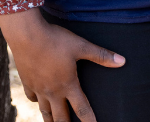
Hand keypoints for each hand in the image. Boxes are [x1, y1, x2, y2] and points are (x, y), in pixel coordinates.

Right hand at [0, 8, 124, 121]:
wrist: (27, 36)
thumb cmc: (56, 40)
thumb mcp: (81, 46)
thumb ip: (101, 55)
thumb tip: (122, 61)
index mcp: (68, 84)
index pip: (82, 109)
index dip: (90, 121)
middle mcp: (52, 91)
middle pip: (60, 117)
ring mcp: (38, 88)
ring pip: (44, 111)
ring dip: (51, 119)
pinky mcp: (27, 82)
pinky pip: (31, 97)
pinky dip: (36, 102)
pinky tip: (38, 101)